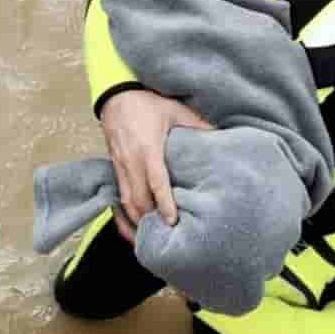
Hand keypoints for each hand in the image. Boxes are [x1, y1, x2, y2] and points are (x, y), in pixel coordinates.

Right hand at [100, 89, 214, 243]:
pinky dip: (124, 215)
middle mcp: (131, 161)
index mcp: (148, 148)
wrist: (116, 95)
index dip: (164, 203)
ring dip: (137, 221)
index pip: (156, 182)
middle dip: (151, 219)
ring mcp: (119, 166)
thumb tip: (220, 135)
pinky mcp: (114, 167)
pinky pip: (117, 196)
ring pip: (126, 201)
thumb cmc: (147, 102)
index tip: (172, 221)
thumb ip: (197, 124)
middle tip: (167, 237)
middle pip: (139, 198)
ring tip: (152, 239)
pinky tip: (133, 229)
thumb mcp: (175, 110)